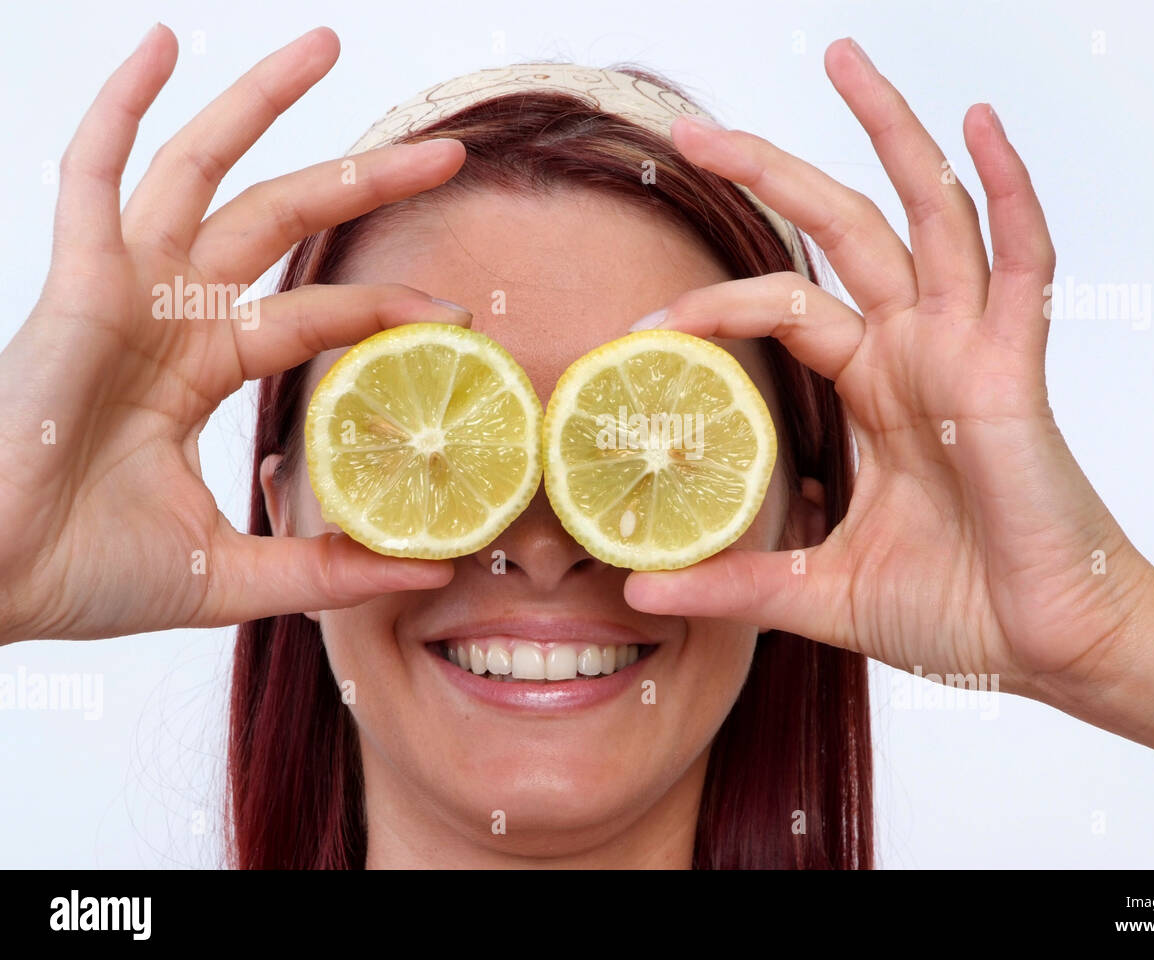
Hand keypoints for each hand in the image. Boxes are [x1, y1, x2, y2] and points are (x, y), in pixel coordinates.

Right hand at [0, 25, 466, 642]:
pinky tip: (163, 47)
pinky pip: (92, 175)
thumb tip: (430, 571)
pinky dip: (122, 108)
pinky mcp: (73, 284)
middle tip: (449, 147)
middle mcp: (169, 314)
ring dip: (260, 104)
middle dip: (364, 178)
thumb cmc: (83, 574)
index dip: (384, 304)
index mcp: (202, 367)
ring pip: (201, 170)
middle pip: (283, 218)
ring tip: (328, 44)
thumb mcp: (230, 572)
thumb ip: (325, 568)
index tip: (456, 312)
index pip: (317, 314)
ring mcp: (121, 290)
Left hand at [624, 38, 1153, 697]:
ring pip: (929, 213)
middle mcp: (917, 352)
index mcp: (874, 389)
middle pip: (841, 230)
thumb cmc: (956, 610)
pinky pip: (1021, 263)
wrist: (1046, 648)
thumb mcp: (820, 591)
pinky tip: (980, 126)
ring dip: (889, 134)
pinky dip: (1009, 191)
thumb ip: (735, 580)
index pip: (784, 307)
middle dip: (771, 170)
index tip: (641, 325)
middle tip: (694, 128)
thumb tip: (636, 588)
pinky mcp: (1016, 368)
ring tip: (842, 60)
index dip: (714, 306)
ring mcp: (968, 349)